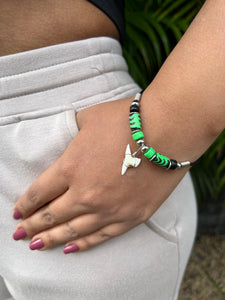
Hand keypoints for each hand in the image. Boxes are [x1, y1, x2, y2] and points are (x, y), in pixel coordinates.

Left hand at [12, 97, 186, 252]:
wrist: (166, 131)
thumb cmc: (127, 120)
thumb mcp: (89, 119)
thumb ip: (74, 132)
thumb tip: (71, 137)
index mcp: (71, 168)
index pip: (39, 193)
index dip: (25, 205)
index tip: (17, 213)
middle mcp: (86, 194)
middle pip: (51, 216)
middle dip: (32, 226)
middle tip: (18, 234)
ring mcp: (109, 209)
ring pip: (73, 231)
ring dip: (51, 239)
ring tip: (37, 246)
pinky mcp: (131, 216)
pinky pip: (102, 236)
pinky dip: (84, 244)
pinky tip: (71, 248)